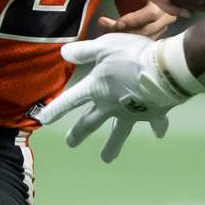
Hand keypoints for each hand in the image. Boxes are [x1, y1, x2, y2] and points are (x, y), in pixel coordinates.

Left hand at [35, 33, 189, 161]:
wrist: (162, 72)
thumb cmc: (130, 56)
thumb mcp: (103, 46)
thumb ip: (84, 51)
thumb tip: (63, 53)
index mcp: (96, 88)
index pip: (70, 100)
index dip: (55, 109)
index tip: (42, 120)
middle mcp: (110, 105)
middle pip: (90, 122)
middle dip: (79, 133)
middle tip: (70, 143)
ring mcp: (130, 112)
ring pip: (118, 133)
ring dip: (112, 146)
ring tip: (106, 159)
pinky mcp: (151, 113)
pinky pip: (154, 122)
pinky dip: (157, 127)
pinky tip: (159, 133)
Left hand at [100, 0, 177, 37]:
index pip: (152, 13)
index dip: (134, 20)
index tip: (118, 24)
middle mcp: (170, 11)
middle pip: (147, 29)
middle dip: (124, 29)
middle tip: (103, 22)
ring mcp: (166, 21)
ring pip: (145, 36)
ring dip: (125, 34)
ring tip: (105, 25)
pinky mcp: (160, 28)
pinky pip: (146, 37)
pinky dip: (131, 36)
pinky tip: (116, 29)